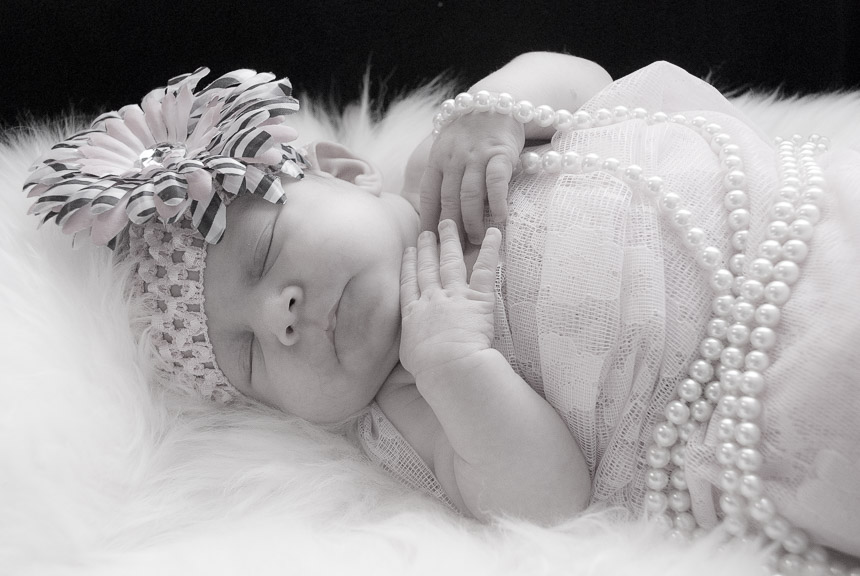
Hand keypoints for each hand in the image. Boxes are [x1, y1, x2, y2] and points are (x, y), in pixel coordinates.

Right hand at [399, 219, 500, 379]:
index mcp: (413, 315)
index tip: (409, 251)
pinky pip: (485, 268)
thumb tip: (416, 346)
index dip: (409, 265)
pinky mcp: (478, 298)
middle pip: (427, 268)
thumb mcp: (411, 358)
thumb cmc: (430, 371)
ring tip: (449, 224)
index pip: (409, 284)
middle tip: (426, 231)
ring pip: (450, 262)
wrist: (449, 367)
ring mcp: (454, 296)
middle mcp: (431, 299)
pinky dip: (491, 249)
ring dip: (449, 241)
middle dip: (427, 248)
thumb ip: (413, 344)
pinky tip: (494, 233)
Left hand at [419, 112, 522, 243]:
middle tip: (455, 252)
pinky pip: (496, 182)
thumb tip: (436, 215)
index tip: (428, 245)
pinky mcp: (500, 153)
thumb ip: (442, 178)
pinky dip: (497, 203)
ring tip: (476, 241)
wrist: (495, 103)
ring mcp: (477, 156)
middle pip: (448, 201)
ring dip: (472, 222)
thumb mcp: (447, 151)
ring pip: (469, 195)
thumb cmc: (470, 135)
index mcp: (438, 160)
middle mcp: (454, 159)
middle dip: (450, 229)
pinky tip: (500, 220)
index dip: (428, 222)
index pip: (429, 197)